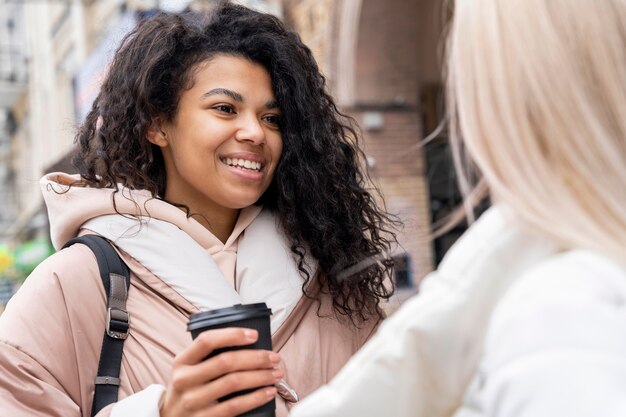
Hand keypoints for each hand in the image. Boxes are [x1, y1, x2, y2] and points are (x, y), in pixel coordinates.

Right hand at [161, 328, 281, 416]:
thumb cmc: (188, 389)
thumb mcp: (189, 369)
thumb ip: (208, 355)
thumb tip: (247, 341)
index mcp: (182, 361)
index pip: (206, 340)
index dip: (232, 335)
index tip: (254, 335)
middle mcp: (184, 380)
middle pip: (226, 362)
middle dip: (256, 357)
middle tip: (274, 357)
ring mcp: (193, 401)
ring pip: (234, 382)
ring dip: (261, 376)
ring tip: (276, 373)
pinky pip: (236, 405)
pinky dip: (256, 397)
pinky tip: (269, 392)